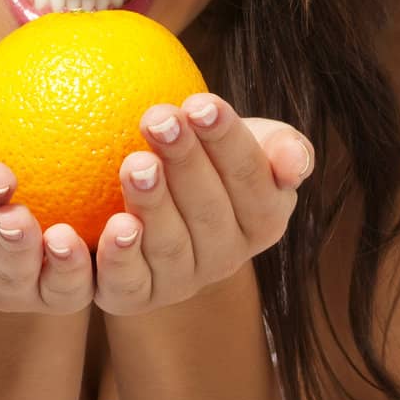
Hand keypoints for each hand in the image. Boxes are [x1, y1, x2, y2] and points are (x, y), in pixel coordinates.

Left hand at [92, 94, 314, 315]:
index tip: (200, 102)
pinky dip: (117, 260)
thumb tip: (295, 162)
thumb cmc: (209, 148)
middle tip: (160, 120)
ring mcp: (179, 281)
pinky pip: (126, 285)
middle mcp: (224, 258)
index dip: (227, 141)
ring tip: (135, 164)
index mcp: (263, 219)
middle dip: (185, 163)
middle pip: (208, 212)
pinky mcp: (134, 296)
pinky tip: (104, 228)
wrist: (159, 182)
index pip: (250, 180)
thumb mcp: (256, 138)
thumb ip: (284, 148)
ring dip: (152, 206)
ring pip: (169, 247)